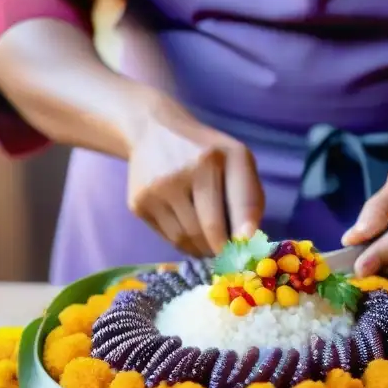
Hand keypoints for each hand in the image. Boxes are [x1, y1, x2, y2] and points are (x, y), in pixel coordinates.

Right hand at [127, 92, 263, 256]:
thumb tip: (247, 240)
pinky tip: (190, 233)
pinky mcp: (138, 203)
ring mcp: (156, 189)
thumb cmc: (206, 152)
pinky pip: (167, 237)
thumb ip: (248, 197)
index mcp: (213, 158)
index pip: (236, 203)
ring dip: (203, 249)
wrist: (152, 131)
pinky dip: (184, 243)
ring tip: (211, 244)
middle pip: (209, 229)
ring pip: (185, 239)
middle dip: (222, 249)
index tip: (247, 248)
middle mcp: (182, 172)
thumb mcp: (236, 160)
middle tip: (230, 256)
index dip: (243, 231)